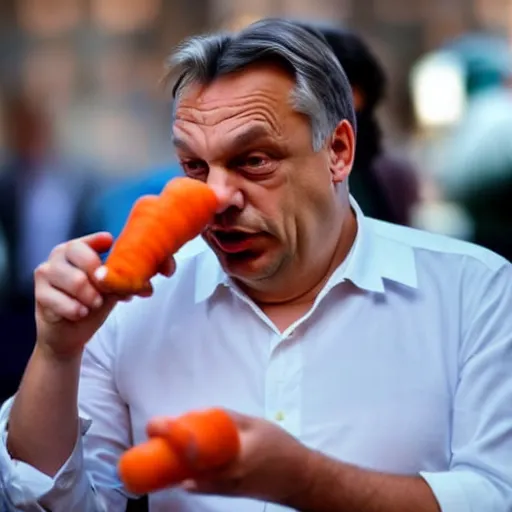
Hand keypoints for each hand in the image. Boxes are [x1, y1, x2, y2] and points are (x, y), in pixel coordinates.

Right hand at [34, 232, 175, 359]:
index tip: (110, 246)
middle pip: (80, 254)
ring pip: (75, 280)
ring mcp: (45, 273)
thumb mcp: (116, 288)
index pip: (88, 240)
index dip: (98, 244)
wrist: (71, 333)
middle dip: (100, 276)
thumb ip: (134, 276)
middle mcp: (59, 255)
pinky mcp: (39, 295)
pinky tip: (81, 313)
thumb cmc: (94, 303)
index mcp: (77, 248)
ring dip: (91, 297)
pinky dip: (77, 310)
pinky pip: (62, 301)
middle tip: (105, 293)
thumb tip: (168, 269)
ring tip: (94, 304)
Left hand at [146, 411, 313, 504]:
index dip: (172, 436)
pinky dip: (186, 468)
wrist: (299, 478)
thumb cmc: (280, 448)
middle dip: (165, 451)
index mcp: (230, 460)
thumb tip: (201, 414)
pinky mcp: (223, 493)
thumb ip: (228, 419)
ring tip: (166, 439)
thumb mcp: (256, 424)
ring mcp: (221, 490)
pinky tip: (186, 454)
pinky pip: (197, 482)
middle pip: (182, 469)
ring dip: (174, 460)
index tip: (156, 424)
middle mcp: (221, 480)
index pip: (193, 450)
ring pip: (187, 477)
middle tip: (155, 432)